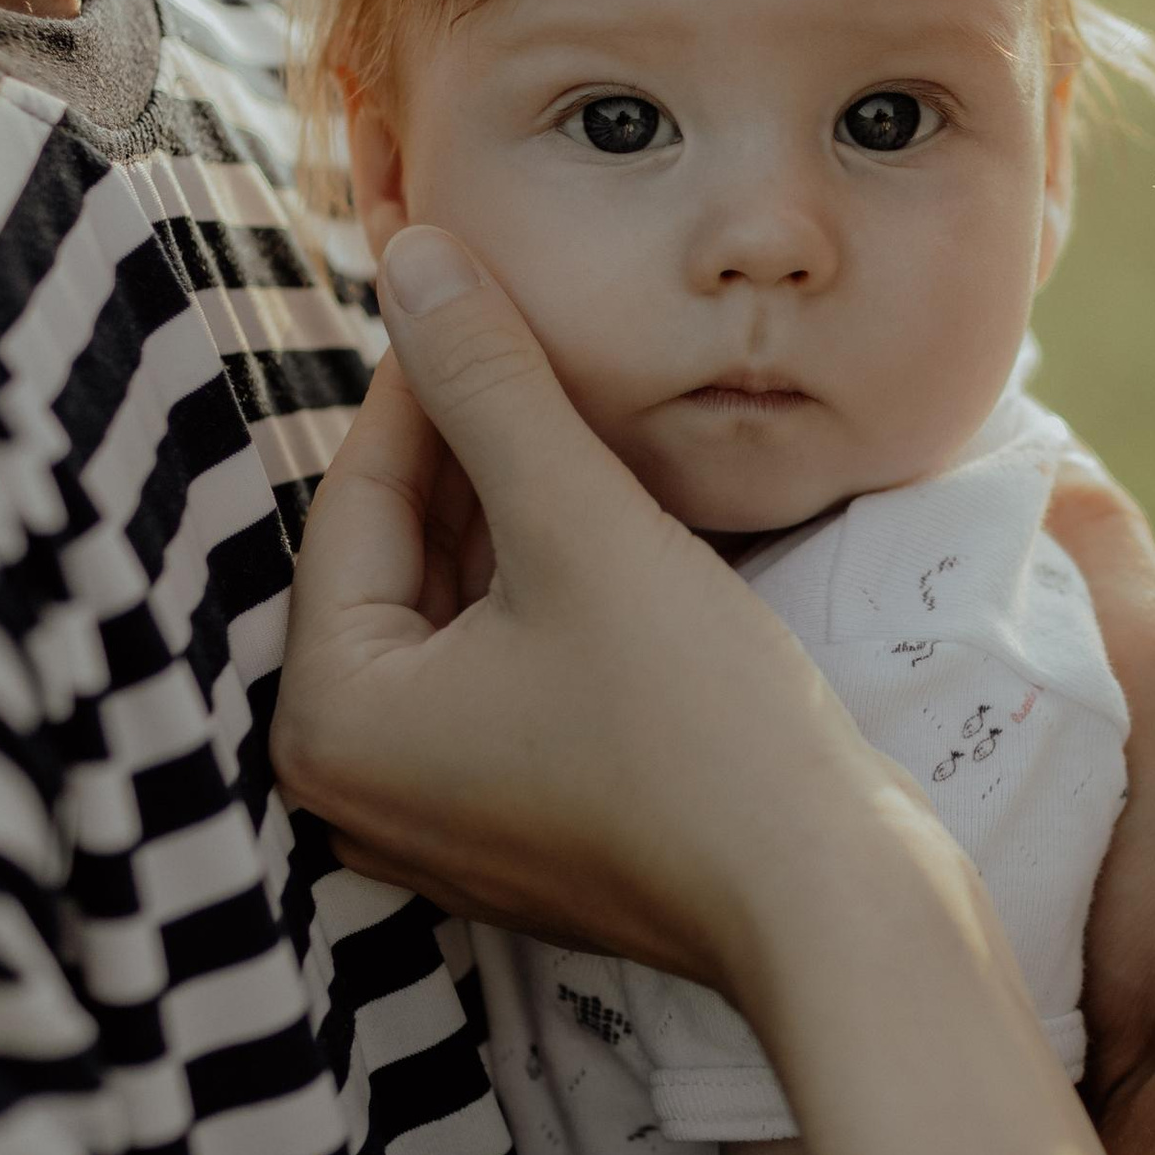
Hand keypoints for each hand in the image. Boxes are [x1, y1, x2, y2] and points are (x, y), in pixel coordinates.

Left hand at [272, 228, 911, 985]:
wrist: (825, 898)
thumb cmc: (698, 727)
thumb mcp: (581, 526)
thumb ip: (487, 385)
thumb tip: (412, 256)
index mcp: (329, 719)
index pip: (356, 500)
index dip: (422, 379)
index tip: (470, 283)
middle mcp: (353, 784)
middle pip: (397, 561)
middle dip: (467, 453)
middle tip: (535, 339)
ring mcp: (435, 818)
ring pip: (453, 616)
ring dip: (511, 520)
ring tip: (585, 420)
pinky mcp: (517, 830)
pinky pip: (500, 678)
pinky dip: (542, 602)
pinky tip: (612, 530)